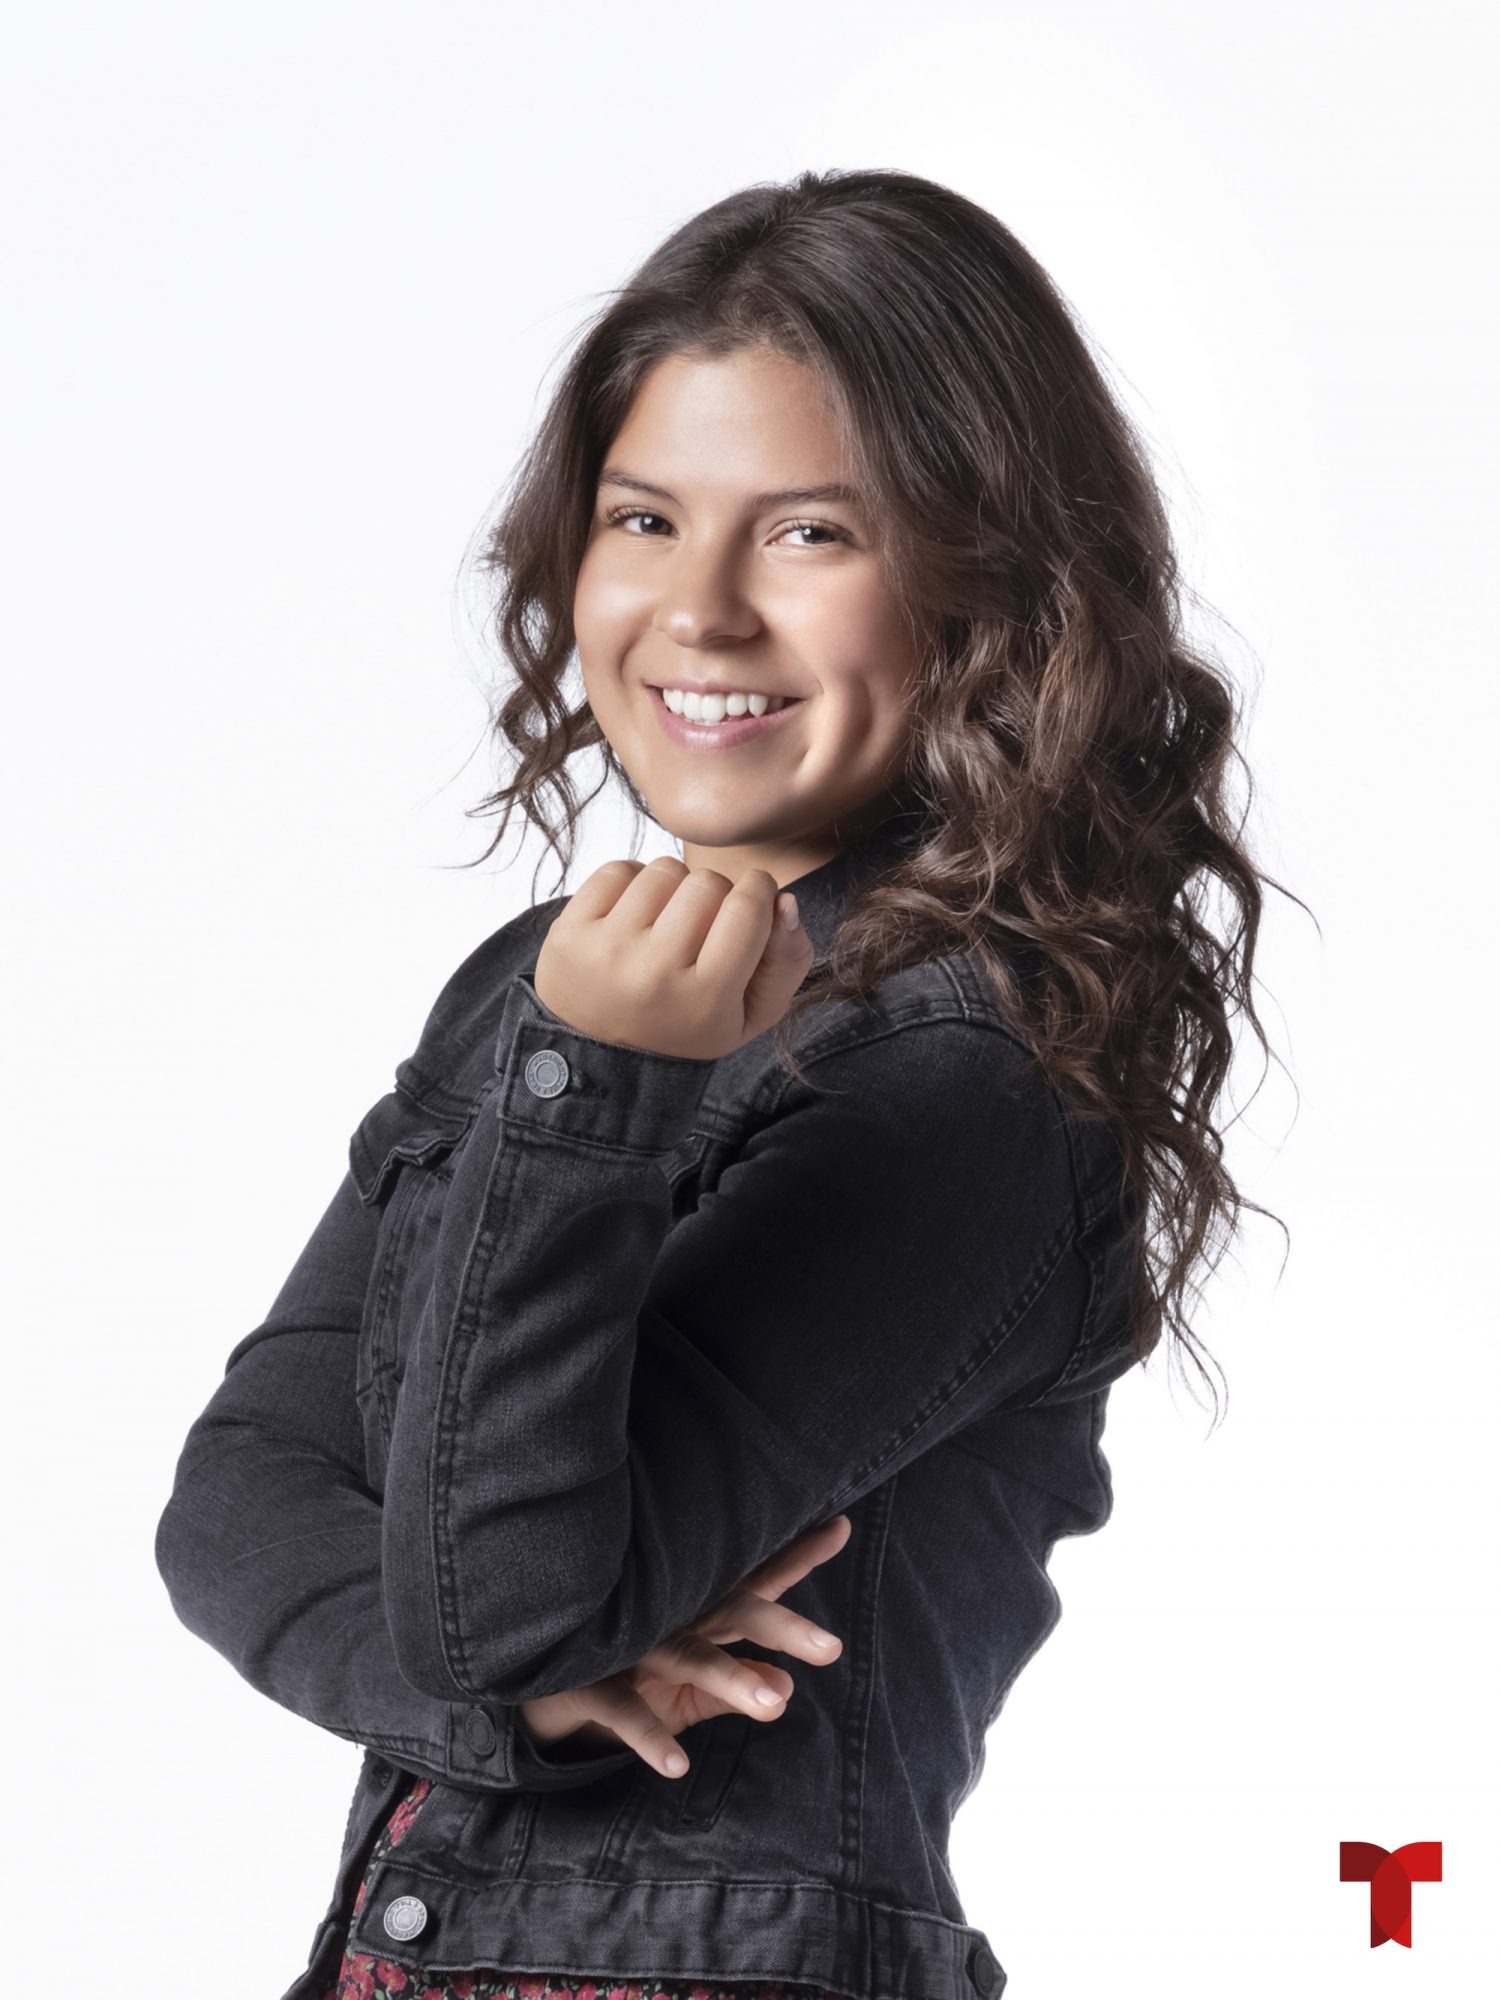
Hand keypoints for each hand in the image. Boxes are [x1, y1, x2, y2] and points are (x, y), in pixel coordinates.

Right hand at [519, 1513, 850, 1777]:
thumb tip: (787, 1690)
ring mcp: (630, 1641)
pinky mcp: (589, 1677)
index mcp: (698, 1605)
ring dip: (730, 1678)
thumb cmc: (631, 1665)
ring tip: (773, 1703)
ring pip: (688, 1654)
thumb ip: (740, 1678)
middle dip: (783, 1626)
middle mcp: (670, 1613)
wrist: (533, 1670)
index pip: (755, 1577)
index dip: (796, 1554)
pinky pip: (624, 1708)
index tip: (842, 1526)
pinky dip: (650, 1735)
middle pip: (735, 1610)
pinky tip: (677, 1766)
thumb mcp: (691, 1677)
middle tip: (834, 1648)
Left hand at [533, 855, 814, 1060]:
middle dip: (716, 892)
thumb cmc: (686, 1030)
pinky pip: (618, 870)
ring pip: (664, 871)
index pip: (748, 906)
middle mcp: (654, 974)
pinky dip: (633, 883)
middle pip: (708, 882)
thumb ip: (787, 961)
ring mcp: (607, 951)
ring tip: (666, 922)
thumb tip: (785, 899)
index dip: (759, 890)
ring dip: (674, 887)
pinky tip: (634, 916)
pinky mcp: (569, 933)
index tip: (752, 900)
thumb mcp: (750, 1017)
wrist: (601, 1061)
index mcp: (706, 999)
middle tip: (704, 924)